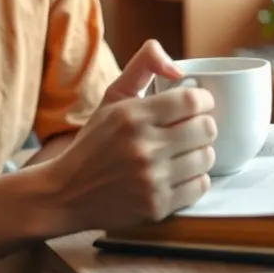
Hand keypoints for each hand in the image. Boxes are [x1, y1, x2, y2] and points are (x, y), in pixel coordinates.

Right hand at [42, 40, 216, 233]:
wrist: (66, 193)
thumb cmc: (95, 142)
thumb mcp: (112, 97)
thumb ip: (143, 66)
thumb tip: (178, 68)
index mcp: (131, 115)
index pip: (192, 100)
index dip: (203, 99)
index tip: (199, 104)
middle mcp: (142, 147)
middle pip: (206, 129)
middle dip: (203, 125)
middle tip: (191, 128)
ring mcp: (150, 179)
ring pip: (207, 158)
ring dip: (200, 153)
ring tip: (184, 152)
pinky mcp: (156, 206)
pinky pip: (200, 186)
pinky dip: (195, 179)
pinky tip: (179, 174)